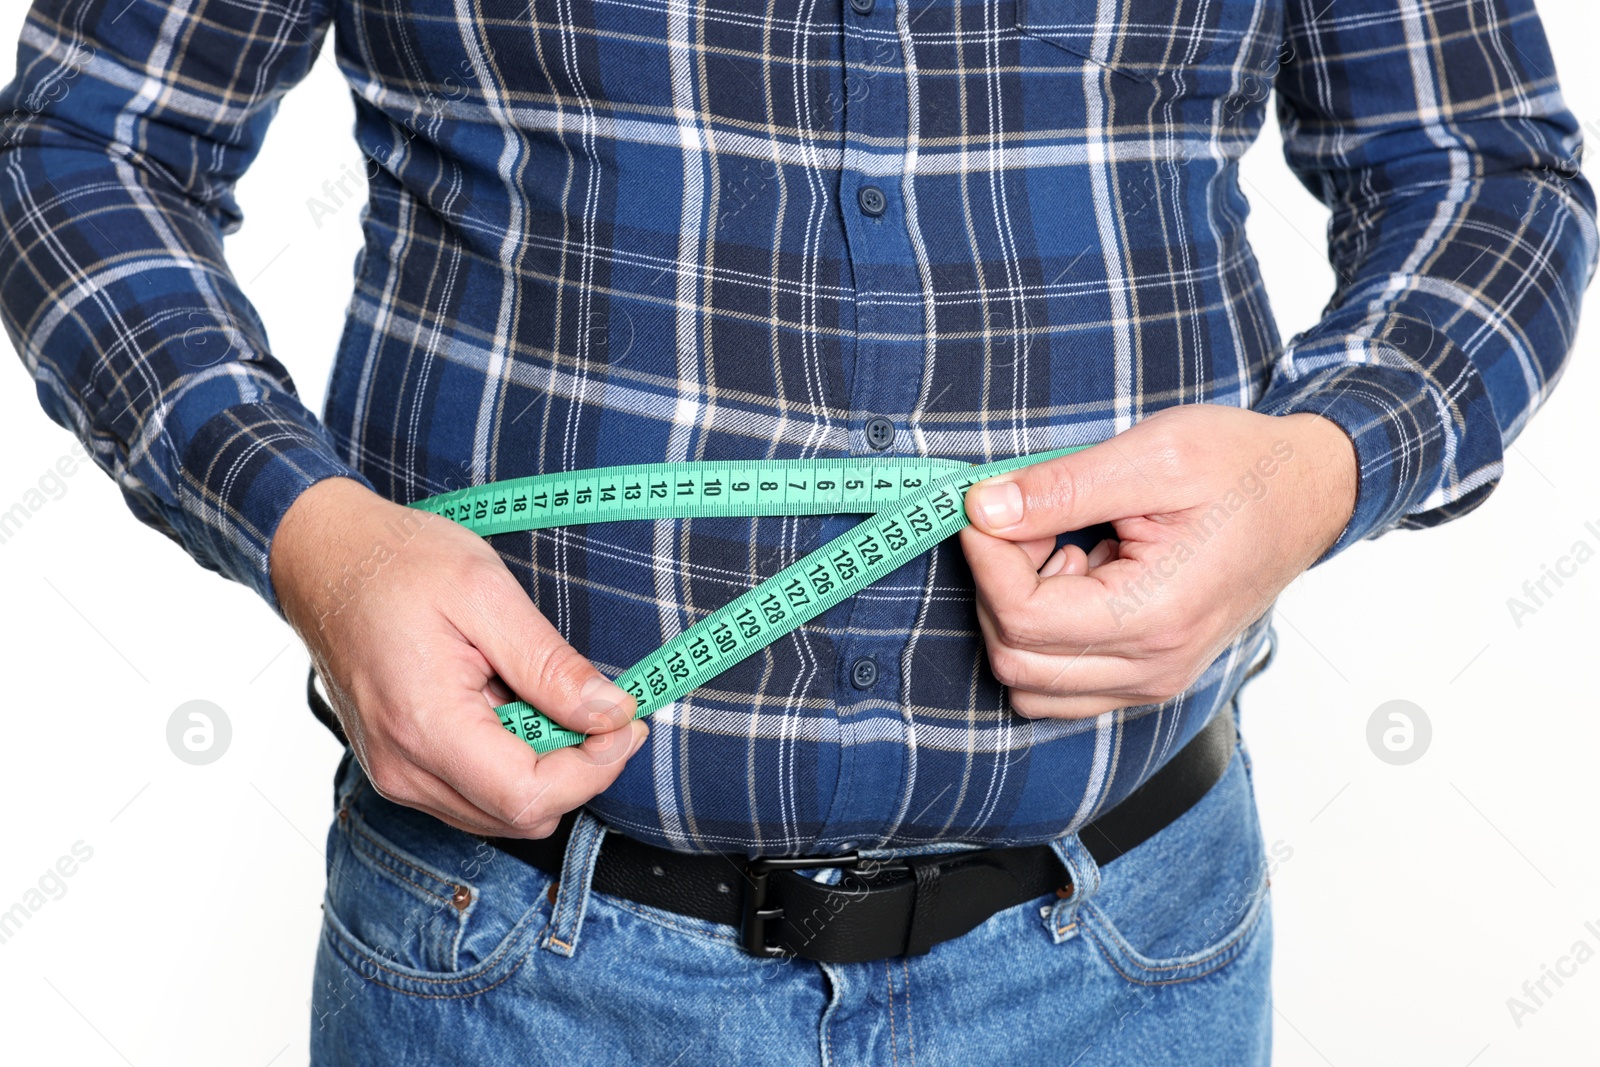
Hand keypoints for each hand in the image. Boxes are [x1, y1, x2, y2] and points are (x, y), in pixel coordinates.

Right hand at [269, 477, 645, 837]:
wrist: (326, 559)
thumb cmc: (398, 564)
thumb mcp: (487, 594)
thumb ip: (552, 665)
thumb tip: (612, 713)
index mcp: (425, 725)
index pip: (529, 796)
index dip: (595, 768)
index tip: (626, 721)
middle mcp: (404, 768)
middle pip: (522, 815)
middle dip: (579, 770)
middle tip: (602, 706)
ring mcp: (396, 774)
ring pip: (502, 814)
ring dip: (546, 769)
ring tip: (542, 696)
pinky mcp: (399, 768)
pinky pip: (475, 795)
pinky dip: (512, 764)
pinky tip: (510, 707)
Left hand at [958, 405, 1356, 718]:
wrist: (1309, 493)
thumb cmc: (1244, 467)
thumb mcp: (1154, 454)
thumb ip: (1062, 487)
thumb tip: (983, 509)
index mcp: (1157, 616)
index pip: (1023, 616)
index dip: (986, 558)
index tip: (987, 505)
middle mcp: (1154, 668)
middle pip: (1016, 658)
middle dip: (996, 585)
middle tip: (1023, 521)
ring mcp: (1152, 682)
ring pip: (1030, 684)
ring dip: (1016, 617)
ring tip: (1055, 551)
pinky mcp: (1148, 677)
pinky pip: (1060, 686)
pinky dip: (1041, 638)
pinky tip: (1074, 578)